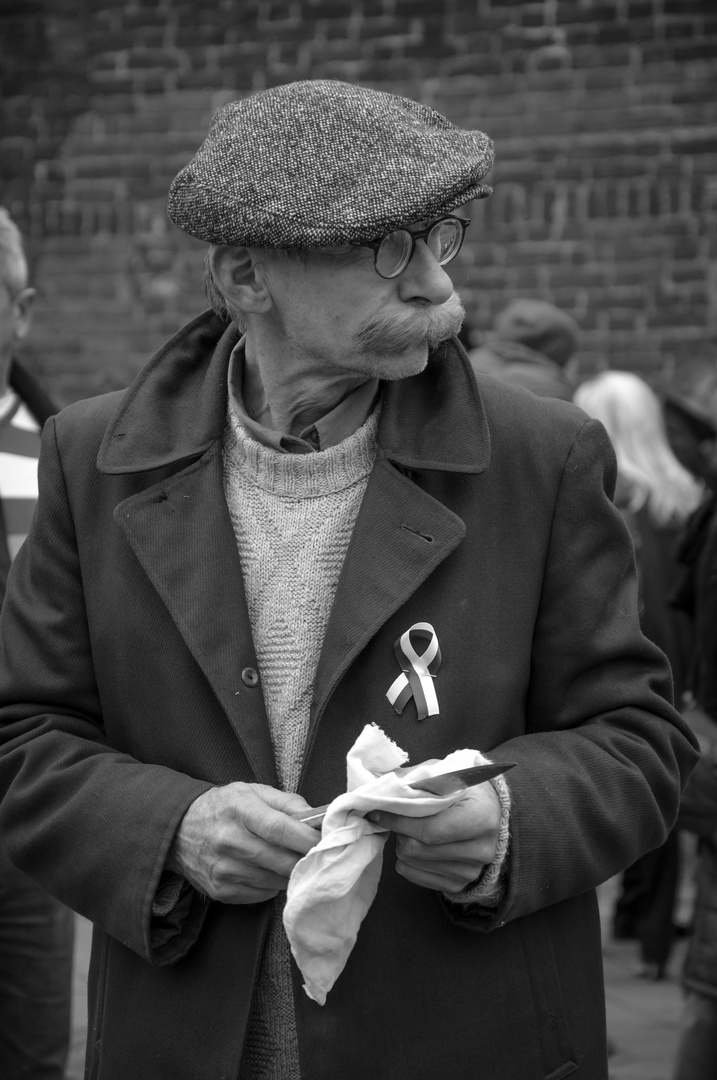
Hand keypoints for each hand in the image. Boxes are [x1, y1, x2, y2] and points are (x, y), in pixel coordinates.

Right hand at [168, 783, 318, 903]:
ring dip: (290, 874)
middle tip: (320, 855)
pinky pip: (262, 894)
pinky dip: (273, 885)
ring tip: (292, 861)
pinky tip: (269, 871)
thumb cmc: (223, 807)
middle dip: (306, 860)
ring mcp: (224, 870)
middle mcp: (230, 842)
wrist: (179, 830)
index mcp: (240, 810)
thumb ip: (287, 802)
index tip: (328, 841)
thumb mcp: (252, 791)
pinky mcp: (222, 891)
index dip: (307, 839)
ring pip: (275, 881)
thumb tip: (318, 818)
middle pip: (281, 860)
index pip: (280, 829)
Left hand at [368, 783, 501, 894]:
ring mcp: (470, 871)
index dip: (399, 821)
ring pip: (411, 862)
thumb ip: (415, 779)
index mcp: (481, 818)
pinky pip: (414, 876)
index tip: (377, 811)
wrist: (490, 812)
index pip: (429, 830)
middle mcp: (480, 850)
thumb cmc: (463, 789)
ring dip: (402, 844)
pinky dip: (407, 860)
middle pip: (416, 849)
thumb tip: (380, 788)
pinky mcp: (459, 885)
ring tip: (412, 828)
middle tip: (398, 817)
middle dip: (399, 831)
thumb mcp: (445, 774)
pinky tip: (417, 844)